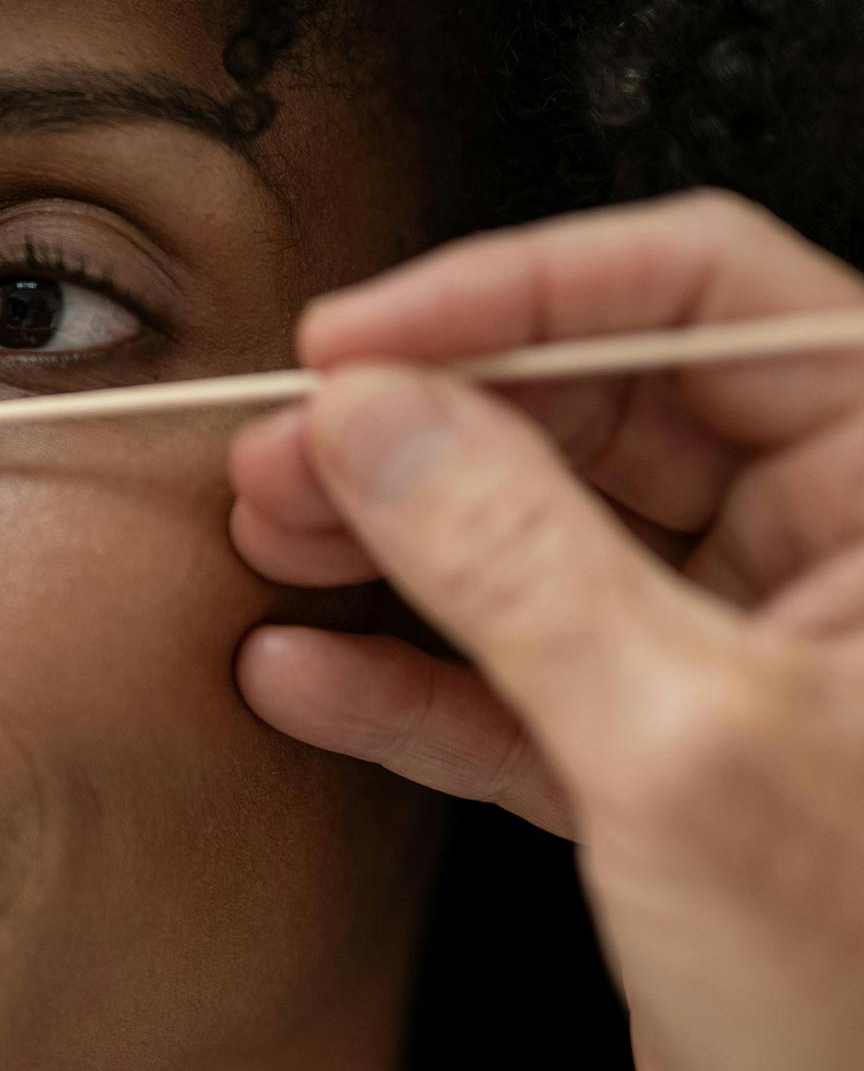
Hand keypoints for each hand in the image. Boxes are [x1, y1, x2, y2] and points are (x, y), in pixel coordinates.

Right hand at [227, 188, 863, 1070]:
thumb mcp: (678, 745)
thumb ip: (514, 560)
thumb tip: (375, 417)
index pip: (697, 296)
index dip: (512, 296)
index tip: (355, 342)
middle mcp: (824, 556)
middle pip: (592, 419)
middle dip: (422, 432)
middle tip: (279, 458)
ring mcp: (727, 667)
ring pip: (534, 549)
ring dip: (389, 544)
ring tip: (263, 540)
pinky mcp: (652, 774)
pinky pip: (507, 687)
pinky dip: (401, 680)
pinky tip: (299, 673)